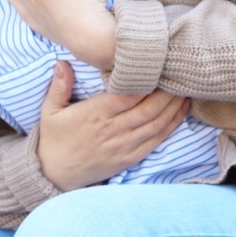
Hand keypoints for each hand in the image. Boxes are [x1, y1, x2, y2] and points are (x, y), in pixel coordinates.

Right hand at [37, 61, 189, 190]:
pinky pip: (155, 140)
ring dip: (174, 107)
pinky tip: (181, 112)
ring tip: (186, 88)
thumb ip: (59, 86)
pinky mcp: (129, 158)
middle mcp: (112, 129)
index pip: (128, 94)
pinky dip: (171, 125)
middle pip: (148, 108)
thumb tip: (61, 62)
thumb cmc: (54, 138)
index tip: (158, 65)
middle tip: (180, 74)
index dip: (146, 81)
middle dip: (167, 92)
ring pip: (156, 123)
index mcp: (95, 113)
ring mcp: (123, 145)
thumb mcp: (50, 110)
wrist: (55, 174)